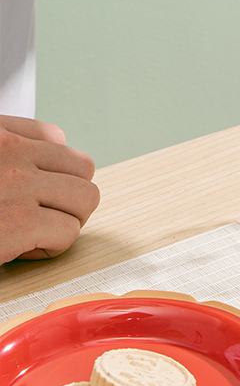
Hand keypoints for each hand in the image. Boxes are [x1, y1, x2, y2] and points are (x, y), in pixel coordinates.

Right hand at [0, 115, 99, 262]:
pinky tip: (20, 249)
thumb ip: (10, 156)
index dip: (51, 170)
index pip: (54, 136)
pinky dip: (50, 246)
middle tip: (41, 216)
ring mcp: (15, 183)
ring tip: (32, 232)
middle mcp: (7, 150)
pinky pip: (68, 231)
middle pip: (82, 167)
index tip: (31, 191)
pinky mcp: (18, 221)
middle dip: (69, 197)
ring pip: (85, 197)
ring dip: (65, 220)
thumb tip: (48, 163)